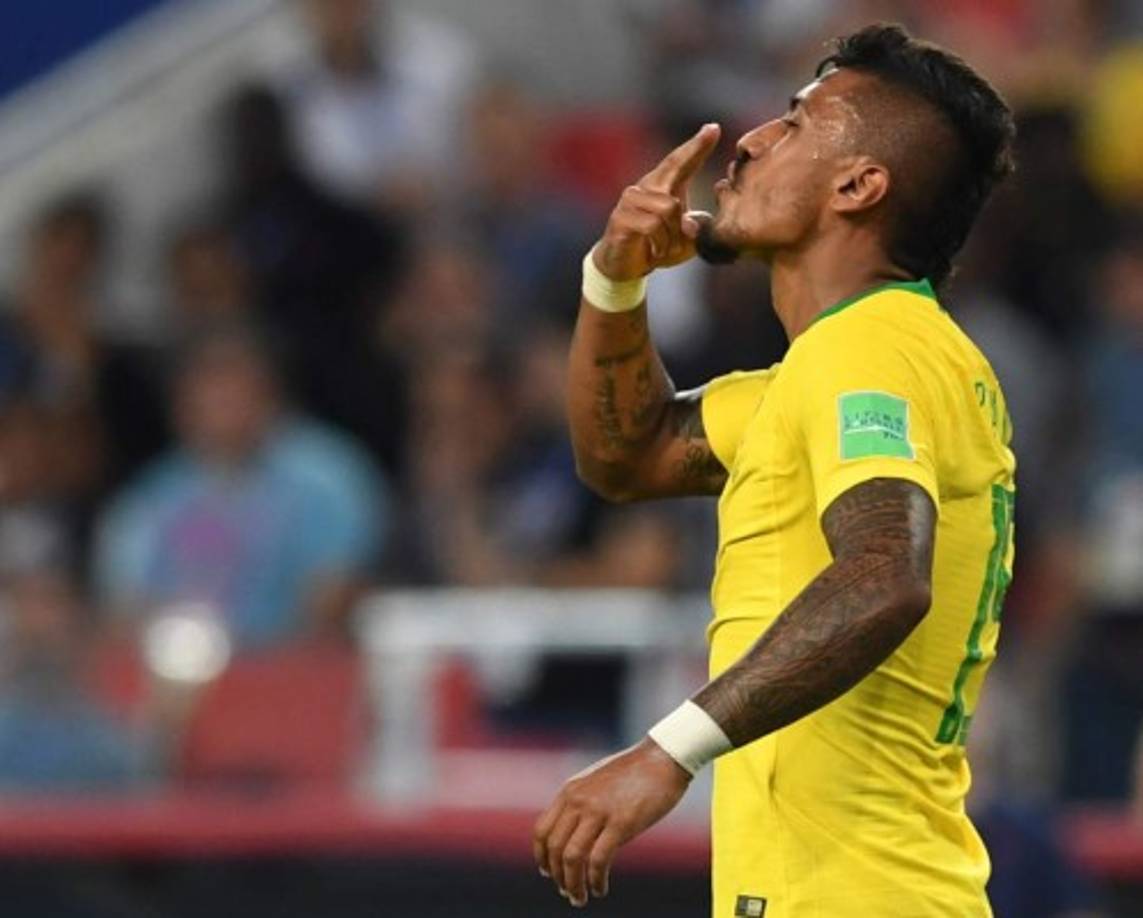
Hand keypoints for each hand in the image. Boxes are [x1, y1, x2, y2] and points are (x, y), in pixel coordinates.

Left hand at [533, 738, 691, 906]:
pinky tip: (601, 889)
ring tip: (581, 898)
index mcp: (570, 791)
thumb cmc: (635, 771)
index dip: (542, 857)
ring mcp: (599, 811)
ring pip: (572, 858)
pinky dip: (596, 880)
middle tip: (567, 892)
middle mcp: (578, 801)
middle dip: (558, 876)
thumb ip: (583, 803)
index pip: (542, 831)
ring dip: (573, 884)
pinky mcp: (621, 822)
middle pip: (555, 848)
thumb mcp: (597, 782)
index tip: (548, 873)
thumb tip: (579, 836)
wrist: (663, 757)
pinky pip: (599, 860)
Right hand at [593, 123, 720, 281]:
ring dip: (673, 235)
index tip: (714, 128)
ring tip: (666, 249)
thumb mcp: (685, 238)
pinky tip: (656, 253)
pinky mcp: (620, 218)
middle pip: (674, 173)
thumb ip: (696, 228)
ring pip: (668, 207)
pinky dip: (660, 244)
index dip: (697, 145)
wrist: (623, 267)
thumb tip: (690, 223)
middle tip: (688, 228)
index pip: (680, 161)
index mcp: (662, 186)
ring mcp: (630, 201)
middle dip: (689, 187)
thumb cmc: (657, 247)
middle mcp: (644, 187)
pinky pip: (651, 226)